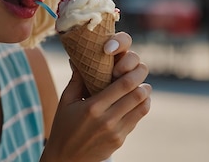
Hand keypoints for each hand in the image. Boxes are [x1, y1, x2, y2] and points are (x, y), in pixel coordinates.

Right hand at [42, 32, 150, 161]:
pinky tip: (135, 101)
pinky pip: (136, 119)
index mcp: (92, 107)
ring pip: (142, 108)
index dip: (134, 73)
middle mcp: (107, 120)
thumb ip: (76, 79)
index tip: (135, 65)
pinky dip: (140, 107)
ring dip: (144, 95)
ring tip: (141, 86)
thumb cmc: (63, 126)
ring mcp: (116, 133)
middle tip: (141, 72)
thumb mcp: (65, 102)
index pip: (123, 85)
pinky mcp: (120, 141)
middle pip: (137, 95)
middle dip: (142, 80)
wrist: (65, 159)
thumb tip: (78, 57)